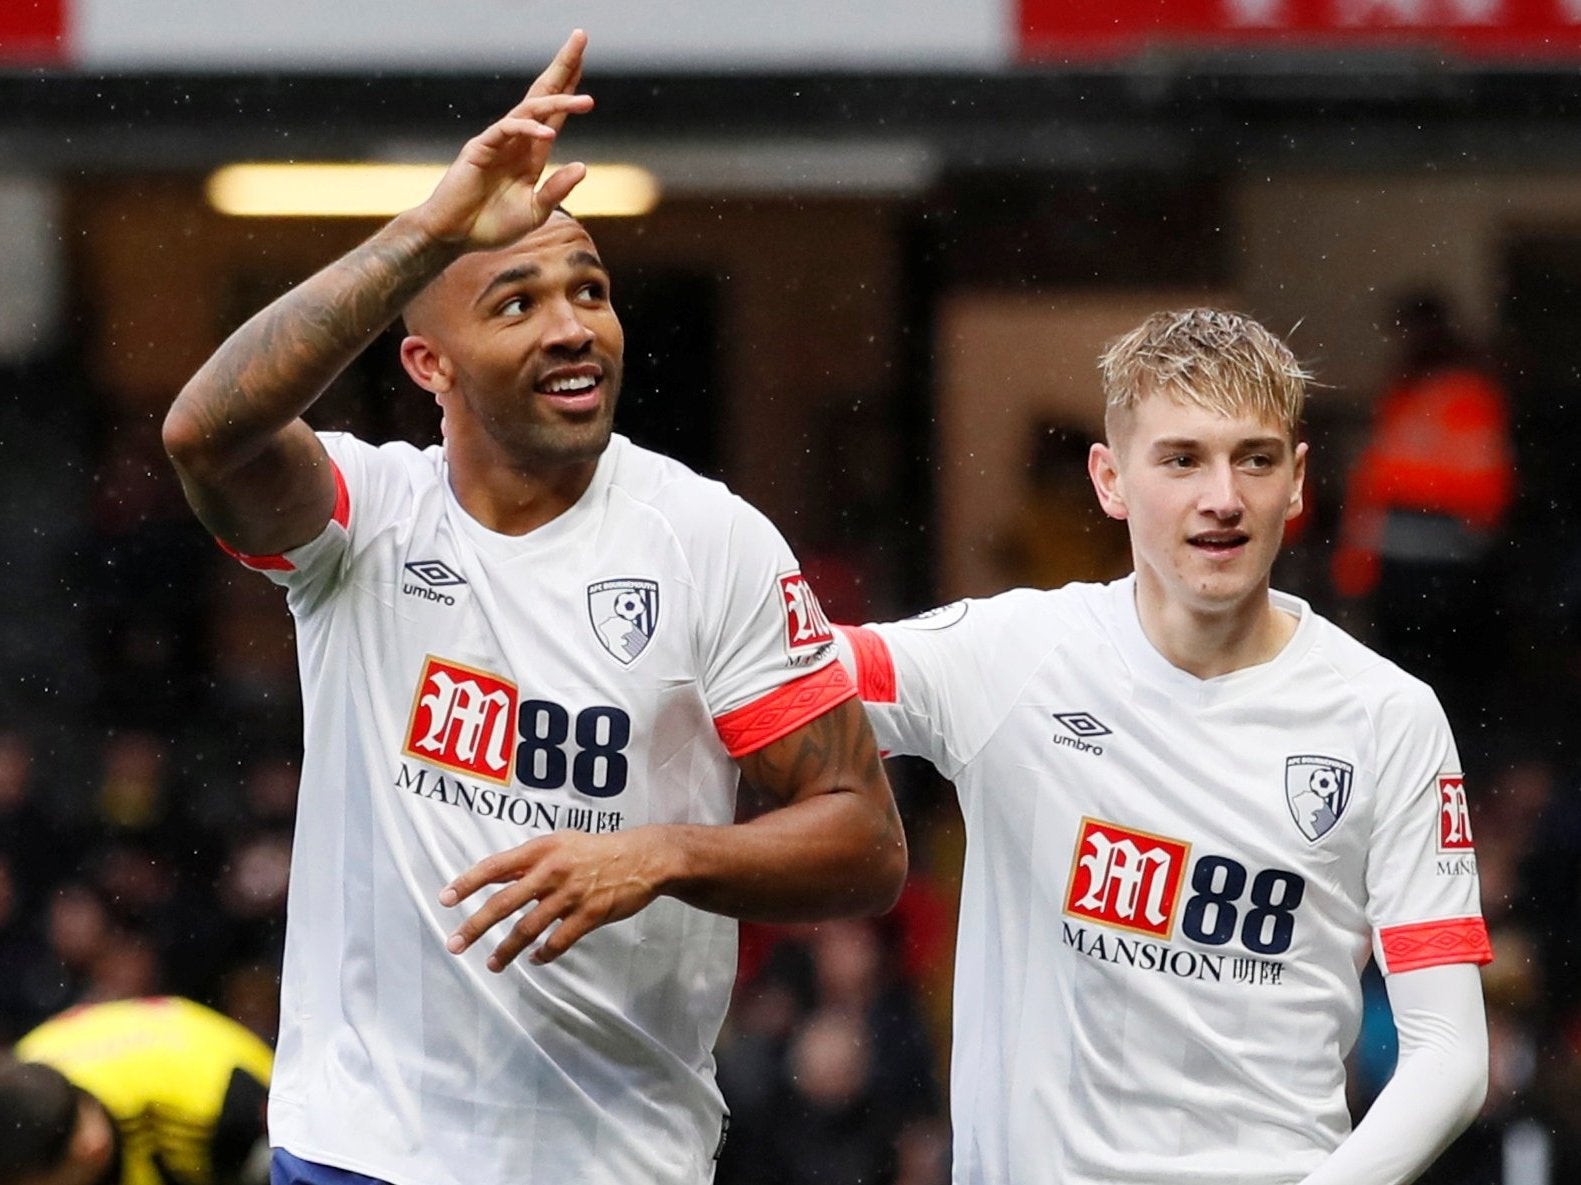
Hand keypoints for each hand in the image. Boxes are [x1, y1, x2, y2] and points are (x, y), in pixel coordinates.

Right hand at [414, 29, 594, 249]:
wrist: (455, 236)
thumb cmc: (492, 226)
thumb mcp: (535, 212)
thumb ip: (557, 191)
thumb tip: (583, 167)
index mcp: (530, 153)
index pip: (554, 113)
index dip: (569, 88)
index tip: (584, 61)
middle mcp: (517, 140)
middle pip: (543, 95)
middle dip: (563, 67)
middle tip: (581, 37)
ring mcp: (498, 141)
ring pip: (530, 110)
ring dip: (558, 102)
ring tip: (586, 101)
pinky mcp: (480, 148)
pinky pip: (507, 131)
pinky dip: (528, 130)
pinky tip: (548, 134)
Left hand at [440, 827, 672, 969]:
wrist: (644, 858)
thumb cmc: (599, 850)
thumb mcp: (561, 843)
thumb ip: (530, 861)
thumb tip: (497, 876)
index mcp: (541, 850)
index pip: (495, 867)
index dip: (467, 883)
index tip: (445, 899)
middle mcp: (551, 871)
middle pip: (504, 903)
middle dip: (475, 926)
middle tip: (454, 944)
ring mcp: (570, 894)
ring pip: (527, 928)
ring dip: (506, 950)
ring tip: (492, 964)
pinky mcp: (589, 914)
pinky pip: (558, 941)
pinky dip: (543, 953)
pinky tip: (535, 960)